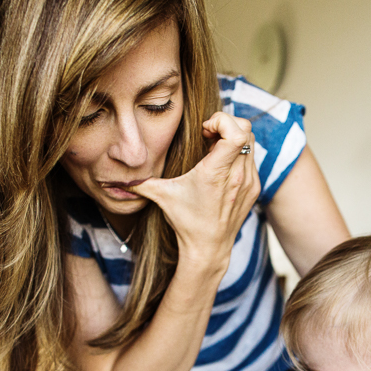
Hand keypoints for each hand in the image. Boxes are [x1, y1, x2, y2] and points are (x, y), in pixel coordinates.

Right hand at [132, 112, 259, 270]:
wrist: (209, 248)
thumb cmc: (186, 222)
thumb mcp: (162, 197)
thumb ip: (139, 183)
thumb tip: (116, 178)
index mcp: (216, 173)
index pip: (236, 134)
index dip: (222, 121)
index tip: (205, 130)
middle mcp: (237, 175)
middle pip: (246, 130)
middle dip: (227, 125)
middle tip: (209, 136)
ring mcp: (249, 181)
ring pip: (251, 141)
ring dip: (233, 139)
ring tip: (214, 150)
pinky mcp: (254, 187)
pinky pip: (251, 158)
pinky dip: (239, 153)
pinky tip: (221, 166)